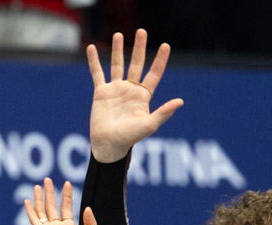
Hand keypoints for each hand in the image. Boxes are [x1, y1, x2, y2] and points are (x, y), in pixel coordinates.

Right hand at [25, 179, 96, 224]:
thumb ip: (91, 222)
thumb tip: (87, 207)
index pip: (66, 207)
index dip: (66, 196)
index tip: (68, 183)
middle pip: (52, 206)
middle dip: (50, 193)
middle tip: (47, 179)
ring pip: (42, 210)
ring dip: (40, 198)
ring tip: (38, 185)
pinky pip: (34, 220)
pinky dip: (30, 211)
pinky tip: (27, 201)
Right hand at [86, 29, 183, 163]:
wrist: (109, 145)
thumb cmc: (130, 138)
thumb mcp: (149, 125)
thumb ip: (164, 112)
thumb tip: (180, 101)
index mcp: (143, 96)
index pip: (154, 74)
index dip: (160, 60)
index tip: (165, 45)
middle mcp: (130, 90)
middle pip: (136, 64)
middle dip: (139, 48)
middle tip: (141, 31)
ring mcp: (115, 90)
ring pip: (117, 65)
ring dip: (118, 50)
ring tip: (118, 34)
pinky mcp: (101, 92)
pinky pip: (97, 73)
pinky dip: (94, 61)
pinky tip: (91, 48)